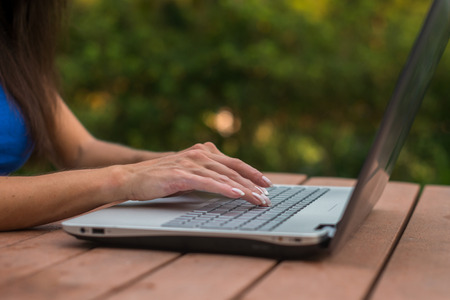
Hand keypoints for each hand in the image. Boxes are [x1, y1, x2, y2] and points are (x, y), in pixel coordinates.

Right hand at [120, 142, 272, 205]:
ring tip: (258, 199)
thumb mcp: (188, 173)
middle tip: (267, 197)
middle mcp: (199, 154)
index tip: (266, 184)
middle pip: (233, 169)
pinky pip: (207, 182)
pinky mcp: (181, 174)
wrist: (131, 177)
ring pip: (224, 176)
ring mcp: (190, 163)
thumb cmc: (160, 178)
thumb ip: (206, 174)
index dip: (252, 173)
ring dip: (243, 189)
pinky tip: (236, 194)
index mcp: (202, 152)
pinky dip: (224, 188)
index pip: (233, 163)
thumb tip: (227, 186)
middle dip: (253, 184)